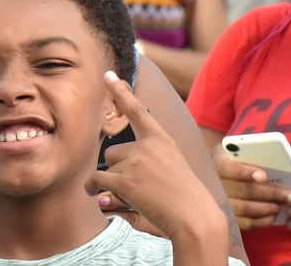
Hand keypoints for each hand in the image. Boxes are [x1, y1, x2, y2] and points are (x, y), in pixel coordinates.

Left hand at [90, 72, 225, 248]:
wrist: (193, 215)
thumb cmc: (183, 198)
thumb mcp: (170, 171)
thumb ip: (142, 168)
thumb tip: (100, 186)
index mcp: (163, 139)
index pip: (138, 110)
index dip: (121, 92)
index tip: (108, 75)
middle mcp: (149, 145)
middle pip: (113, 152)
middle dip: (117, 169)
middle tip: (136, 185)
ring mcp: (137, 161)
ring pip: (105, 168)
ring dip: (108, 183)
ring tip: (130, 196)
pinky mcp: (125, 179)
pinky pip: (97, 181)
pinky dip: (96, 190)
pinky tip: (107, 198)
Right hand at [213, 145, 290, 230]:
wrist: (219, 172)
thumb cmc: (237, 159)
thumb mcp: (241, 151)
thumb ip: (253, 154)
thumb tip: (278, 162)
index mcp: (218, 163)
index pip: (228, 168)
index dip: (246, 172)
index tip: (263, 176)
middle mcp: (215, 184)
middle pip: (242, 190)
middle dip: (269, 194)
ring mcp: (218, 203)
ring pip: (242, 208)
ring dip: (265, 209)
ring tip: (282, 206)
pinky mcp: (225, 217)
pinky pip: (241, 223)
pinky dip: (259, 222)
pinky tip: (272, 217)